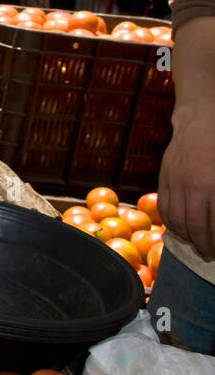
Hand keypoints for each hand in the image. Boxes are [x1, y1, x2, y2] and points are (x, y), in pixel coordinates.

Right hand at [158, 109, 214, 258]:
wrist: (202, 119)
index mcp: (212, 185)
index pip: (214, 224)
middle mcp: (192, 186)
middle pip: (194, 226)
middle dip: (203, 245)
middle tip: (209, 255)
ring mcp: (175, 182)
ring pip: (175, 220)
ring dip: (186, 237)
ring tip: (195, 244)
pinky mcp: (164, 178)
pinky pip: (164, 207)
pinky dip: (170, 222)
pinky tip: (180, 228)